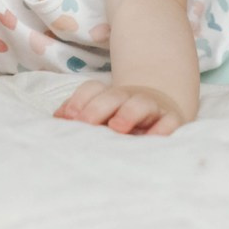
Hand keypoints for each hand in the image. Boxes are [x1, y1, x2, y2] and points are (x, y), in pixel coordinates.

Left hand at [54, 80, 185, 135]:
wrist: (161, 111)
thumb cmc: (122, 119)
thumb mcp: (101, 116)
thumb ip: (79, 114)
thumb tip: (57, 119)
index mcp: (109, 96)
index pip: (92, 89)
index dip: (79, 100)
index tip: (67, 117)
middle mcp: (129, 98)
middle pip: (113, 96)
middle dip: (98, 107)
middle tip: (84, 123)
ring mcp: (152, 108)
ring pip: (141, 103)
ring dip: (128, 113)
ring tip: (117, 127)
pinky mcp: (172, 120)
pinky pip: (170, 122)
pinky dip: (163, 128)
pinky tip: (153, 138)